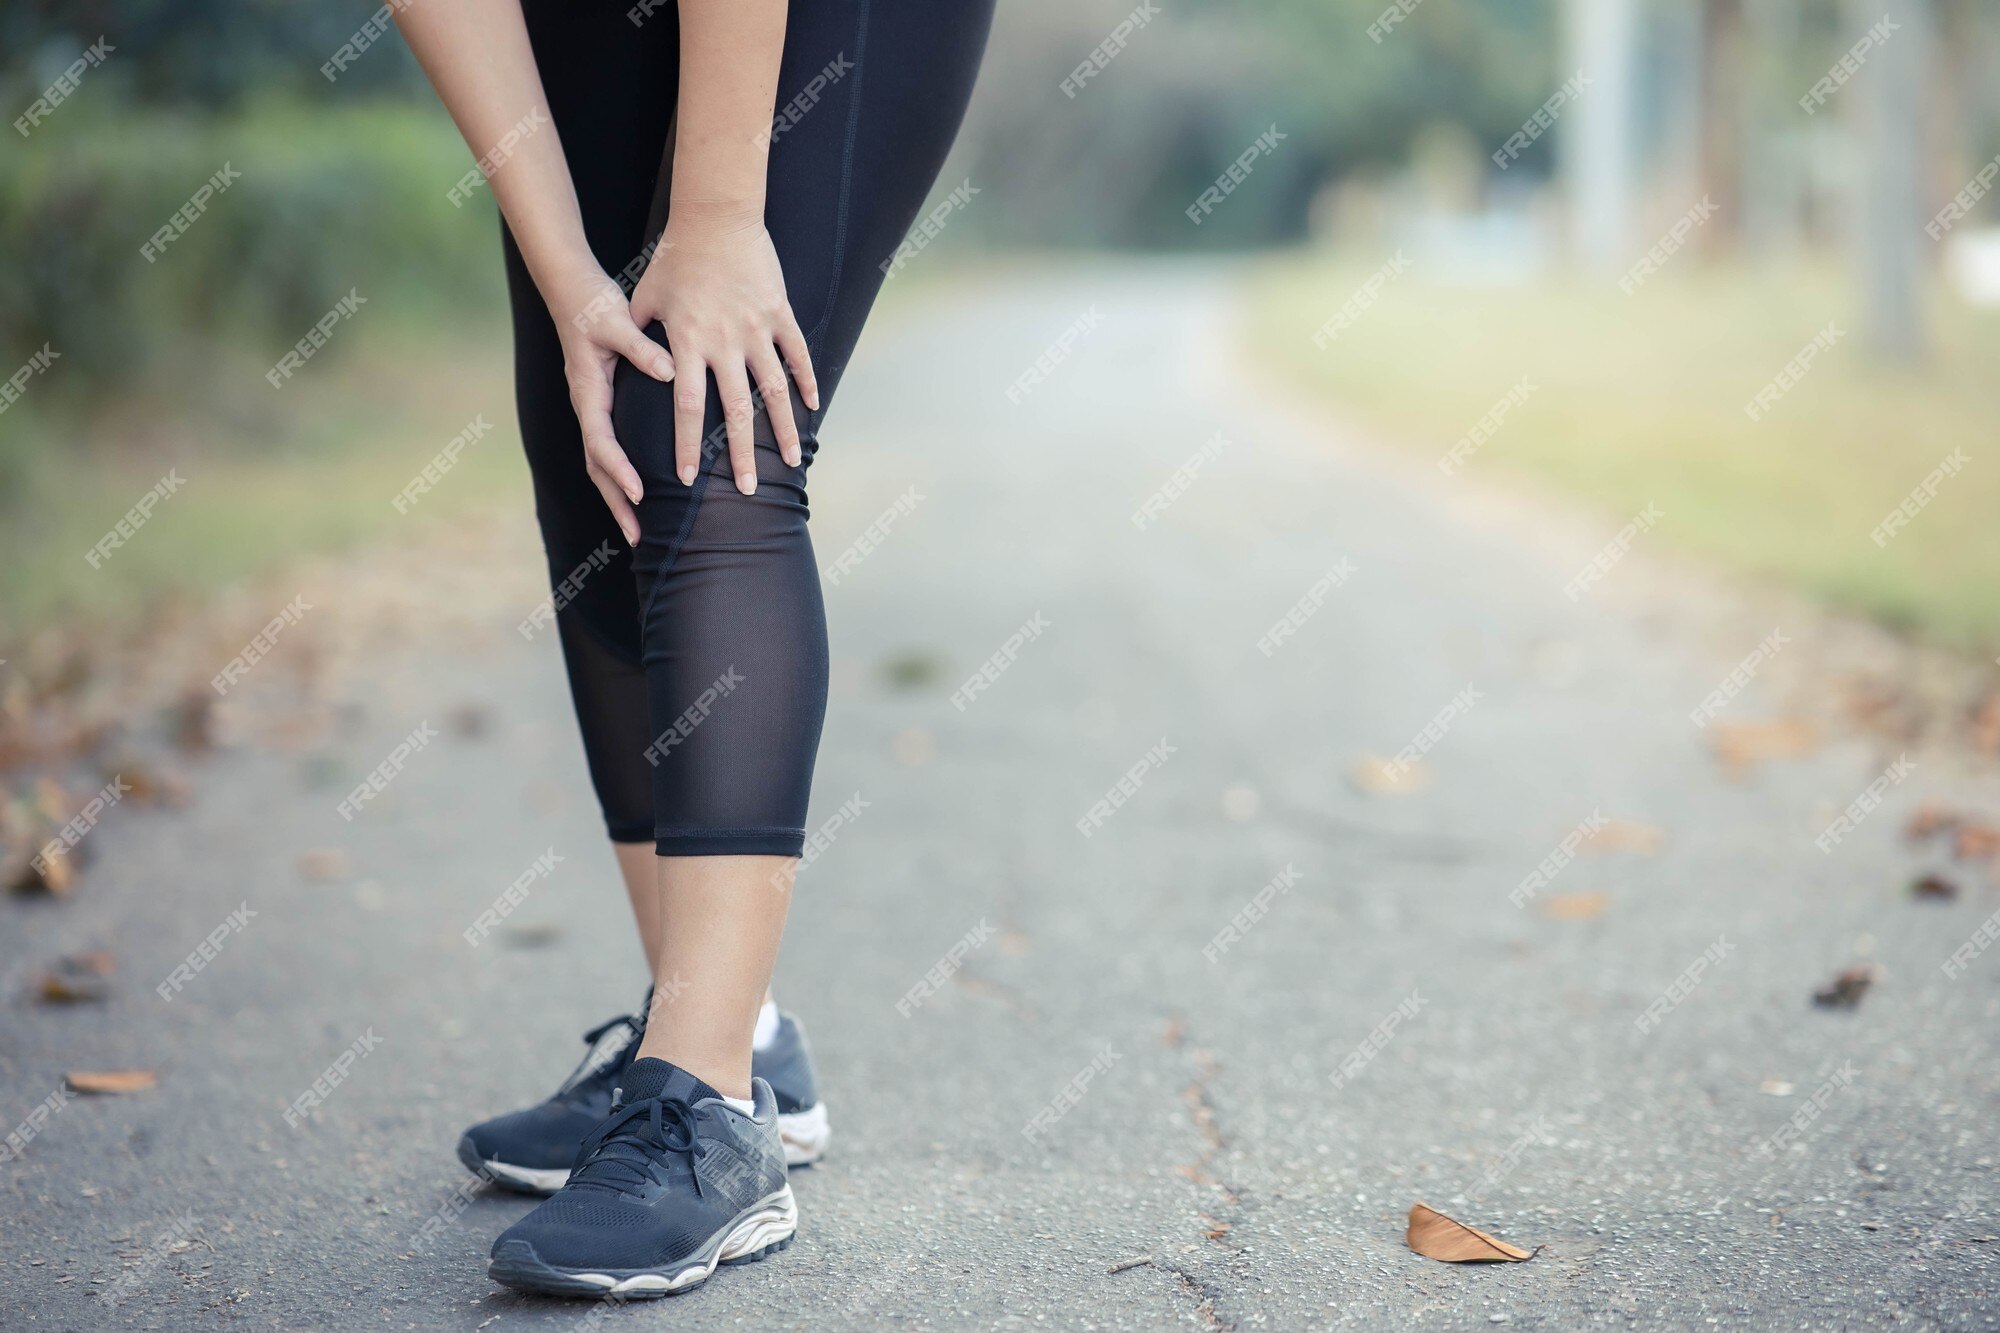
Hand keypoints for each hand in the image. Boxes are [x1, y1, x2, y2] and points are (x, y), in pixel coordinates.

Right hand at [547, 261, 674, 545]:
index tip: (641, 495)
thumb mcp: (618, 322)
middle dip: (617, 502)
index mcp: (589, 393)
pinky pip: (610, 449)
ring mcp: (593, 409)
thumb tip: (672, 371)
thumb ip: (643, 349)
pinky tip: (643, 493)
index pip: (601, 442)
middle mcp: (588, 406)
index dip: (620, 471)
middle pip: (598, 466)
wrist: (573, 289)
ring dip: (618, 497)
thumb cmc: (595, 304)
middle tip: (638, 538)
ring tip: (639, 531)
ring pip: (602, 463)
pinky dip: (622, 475)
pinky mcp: (603, 405)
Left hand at [631, 205, 819, 495]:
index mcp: (689, 344)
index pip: (685, 406)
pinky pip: (798, 354)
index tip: (687, 478)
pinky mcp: (779, 314)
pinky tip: (812, 407)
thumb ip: (639, 338)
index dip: (686, 444)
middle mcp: (725, 343)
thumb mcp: (646, 298)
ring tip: (790, 461)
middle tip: (749, 491)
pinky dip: (806, 381)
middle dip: (740, 455)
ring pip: (774, 391)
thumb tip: (629, 371)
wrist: (716, 217)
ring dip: (782, 430)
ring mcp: (757, 330)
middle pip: (734, 411)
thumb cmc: (675, 258)